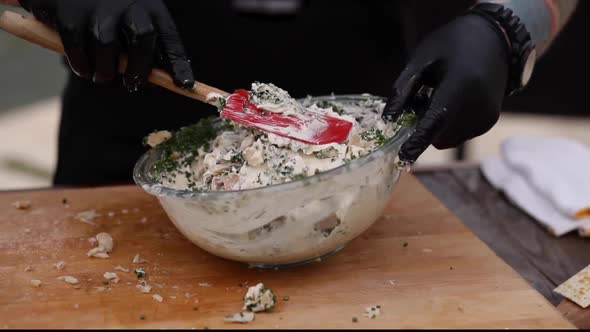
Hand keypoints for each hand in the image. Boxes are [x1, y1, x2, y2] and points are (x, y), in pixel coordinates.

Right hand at [18, 0, 193, 90]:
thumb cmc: (110, 10)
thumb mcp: (135, 20)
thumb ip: (146, 48)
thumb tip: (163, 83)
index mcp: (150, 8)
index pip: (169, 37)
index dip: (179, 64)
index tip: (185, 86)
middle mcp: (127, 2)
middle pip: (141, 36)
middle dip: (138, 67)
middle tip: (132, 85)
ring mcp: (97, 4)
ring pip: (105, 43)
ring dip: (104, 69)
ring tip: (101, 77)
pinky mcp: (69, 8)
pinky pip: (76, 42)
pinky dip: (80, 62)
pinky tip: (83, 70)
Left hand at [383, 13, 509, 163]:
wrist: (495, 39)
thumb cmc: (452, 45)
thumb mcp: (421, 59)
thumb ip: (402, 90)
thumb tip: (387, 120)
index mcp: (459, 86)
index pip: (434, 122)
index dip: (416, 143)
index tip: (401, 159)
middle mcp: (477, 107)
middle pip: (438, 135)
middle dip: (422, 128)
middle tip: (420, 102)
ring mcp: (485, 117)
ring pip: (448, 140)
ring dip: (436, 129)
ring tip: (438, 99)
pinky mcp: (488, 122)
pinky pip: (459, 135)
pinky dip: (448, 127)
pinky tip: (452, 103)